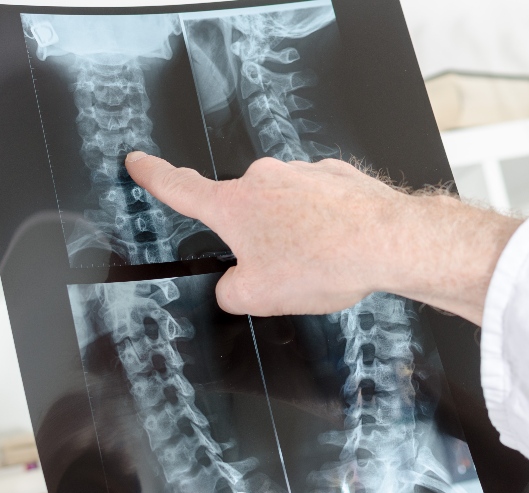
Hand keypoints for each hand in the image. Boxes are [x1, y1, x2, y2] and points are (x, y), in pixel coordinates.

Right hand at [125, 153, 520, 324]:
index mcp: (235, 206)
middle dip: (257, 239)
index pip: (180, 188)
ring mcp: (304, 172)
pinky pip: (320, 202)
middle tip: (283, 270)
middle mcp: (266, 179)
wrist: (390, 242)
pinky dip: (326, 223)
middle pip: (245, 211)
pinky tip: (342, 246)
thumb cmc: (324, 263)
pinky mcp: (338, 176)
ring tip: (321, 263)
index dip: (153, 176)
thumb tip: (234, 284)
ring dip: (296, 233)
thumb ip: (232, 291)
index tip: (138, 161)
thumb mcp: (260, 296)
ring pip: (286, 208)